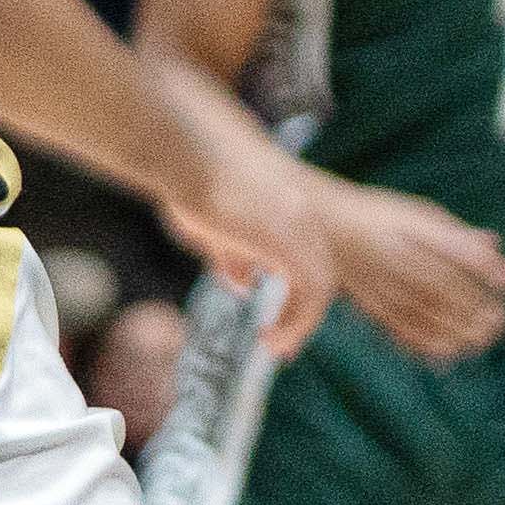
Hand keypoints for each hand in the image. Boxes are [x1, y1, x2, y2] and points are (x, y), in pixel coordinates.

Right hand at [161, 104, 347, 364]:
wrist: (185, 157)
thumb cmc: (189, 181)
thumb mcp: (215, 225)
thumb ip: (235, 255)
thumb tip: (245, 283)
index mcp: (288, 209)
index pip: (305, 258)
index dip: (295, 292)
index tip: (275, 320)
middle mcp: (302, 217)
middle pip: (318, 274)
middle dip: (302, 313)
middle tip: (281, 345)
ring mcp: (301, 228)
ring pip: (319, 288)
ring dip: (299, 322)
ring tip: (274, 347)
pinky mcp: (292, 241)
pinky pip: (311, 293)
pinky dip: (296, 321)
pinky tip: (270, 337)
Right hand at [316, 179, 504, 362]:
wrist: (323, 227)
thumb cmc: (381, 219)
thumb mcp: (417, 215)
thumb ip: (456, 234)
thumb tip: (494, 245)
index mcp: (414, 228)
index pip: (459, 251)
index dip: (488, 269)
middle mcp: (399, 256)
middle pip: (445, 286)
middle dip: (478, 308)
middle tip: (501, 323)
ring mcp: (383, 282)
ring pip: (425, 311)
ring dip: (459, 331)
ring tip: (483, 341)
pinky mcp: (370, 304)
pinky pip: (400, 327)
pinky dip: (426, 343)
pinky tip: (449, 353)